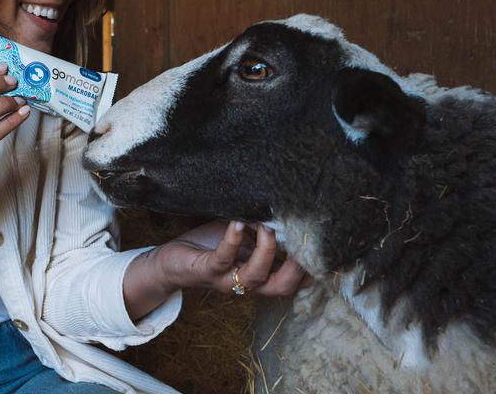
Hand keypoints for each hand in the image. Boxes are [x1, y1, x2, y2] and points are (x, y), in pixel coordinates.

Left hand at [155, 220, 308, 296]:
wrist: (172, 260)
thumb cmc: (211, 245)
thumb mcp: (245, 236)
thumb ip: (264, 228)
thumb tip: (286, 208)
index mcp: (261, 275)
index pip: (294, 281)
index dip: (311, 269)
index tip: (323, 246)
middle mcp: (247, 283)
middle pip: (283, 287)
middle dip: (297, 267)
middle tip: (304, 242)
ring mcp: (227, 280)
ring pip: (256, 276)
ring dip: (266, 250)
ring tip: (267, 226)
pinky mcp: (206, 270)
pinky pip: (223, 259)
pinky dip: (233, 241)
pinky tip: (238, 223)